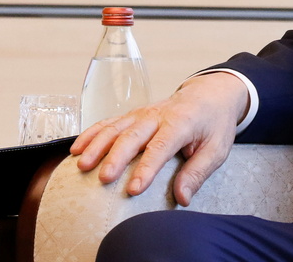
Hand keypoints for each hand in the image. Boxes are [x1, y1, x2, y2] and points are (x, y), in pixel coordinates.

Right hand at [69, 72, 248, 205]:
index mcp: (183, 122)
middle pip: (134, 134)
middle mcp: (159, 115)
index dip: (147, 167)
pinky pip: (109, 122)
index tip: (134, 189)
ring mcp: (143, 112)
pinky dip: (91, 134)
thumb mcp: (217, 148)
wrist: (211, 94)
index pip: (162, 145)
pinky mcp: (133, 114)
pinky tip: (76, 150)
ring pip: (116, 126)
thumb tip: (181, 198)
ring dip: (97, 145)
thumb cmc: (214, 123)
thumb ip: (198, 172)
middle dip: (117, 156)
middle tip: (104, 179)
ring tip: (82, 165)